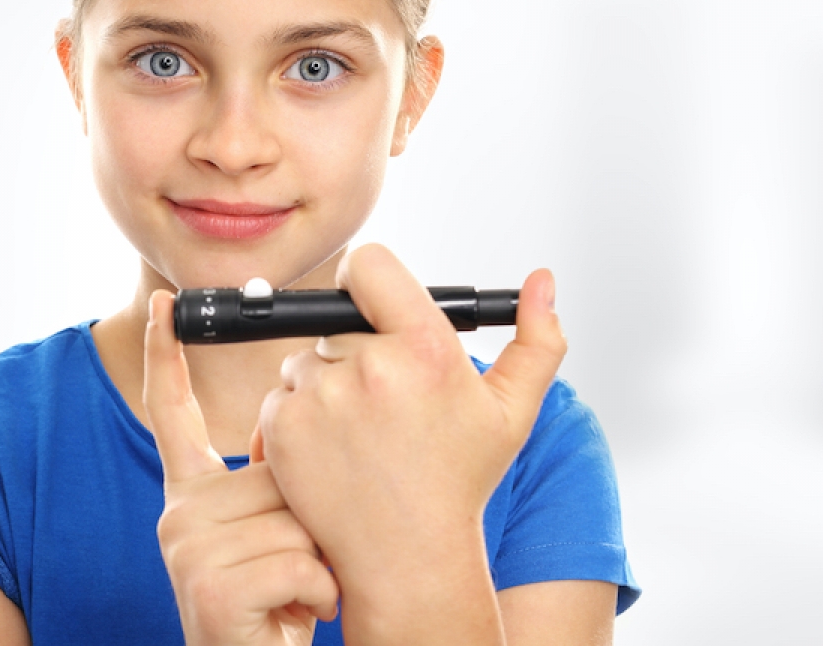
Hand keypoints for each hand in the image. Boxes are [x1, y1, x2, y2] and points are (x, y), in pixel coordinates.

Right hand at [143, 290, 338, 645]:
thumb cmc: (280, 609)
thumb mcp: (273, 536)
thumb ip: (270, 483)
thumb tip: (295, 434)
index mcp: (191, 496)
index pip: (172, 412)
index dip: (168, 356)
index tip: (168, 305)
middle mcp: (178, 514)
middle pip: (276, 469)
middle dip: (308, 518)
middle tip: (295, 570)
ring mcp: (187, 550)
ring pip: (292, 517)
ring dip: (318, 562)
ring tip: (296, 596)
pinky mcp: (209, 588)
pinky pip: (297, 562)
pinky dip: (318, 595)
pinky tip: (298, 615)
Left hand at [256, 245, 566, 637]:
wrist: (406, 557)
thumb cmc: (459, 482)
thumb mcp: (512, 412)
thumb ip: (537, 339)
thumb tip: (542, 280)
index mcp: (426, 349)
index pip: (370, 264)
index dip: (367, 278)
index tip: (373, 304)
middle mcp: (370, 367)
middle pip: (337, 322)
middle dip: (355, 352)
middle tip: (382, 404)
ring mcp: (320, 396)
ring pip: (306, 360)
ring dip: (324, 385)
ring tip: (360, 434)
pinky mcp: (283, 425)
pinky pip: (279, 395)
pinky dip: (297, 416)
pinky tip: (331, 451)